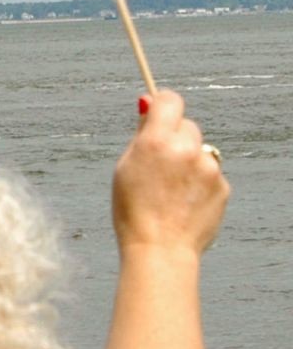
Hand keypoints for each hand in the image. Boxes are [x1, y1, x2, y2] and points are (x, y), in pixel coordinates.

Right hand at [112, 90, 229, 255]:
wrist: (160, 248)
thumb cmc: (134, 212)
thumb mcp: (125, 167)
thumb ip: (141, 134)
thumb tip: (148, 107)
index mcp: (156, 140)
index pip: (169, 100)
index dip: (162, 104)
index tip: (158, 111)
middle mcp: (186, 149)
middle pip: (186, 125)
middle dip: (175, 137)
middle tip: (159, 164)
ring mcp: (209, 168)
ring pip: (200, 151)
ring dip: (188, 161)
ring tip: (172, 189)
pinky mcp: (222, 185)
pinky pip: (211, 173)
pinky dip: (199, 182)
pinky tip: (184, 201)